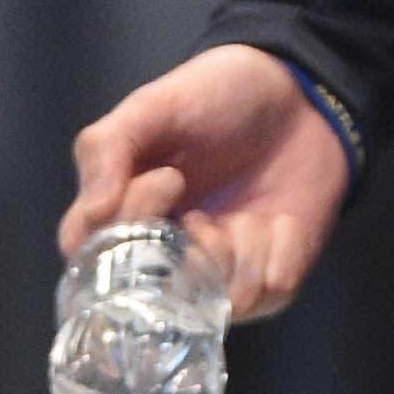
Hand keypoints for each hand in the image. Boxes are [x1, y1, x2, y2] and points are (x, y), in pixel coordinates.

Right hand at [62, 42, 352, 322]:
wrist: (301, 89)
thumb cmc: (218, 95)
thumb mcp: (153, 106)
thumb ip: (106, 149)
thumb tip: (92, 212)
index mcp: (124, 221)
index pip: (95, 262)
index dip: (128, 228)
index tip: (169, 177)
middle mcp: (167, 259)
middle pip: (152, 296)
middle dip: (184, 250)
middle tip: (205, 203)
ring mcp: (221, 271)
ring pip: (210, 304)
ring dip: (232, 253)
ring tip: (246, 214)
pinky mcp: (273, 273)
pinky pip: (269, 292)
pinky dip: (278, 253)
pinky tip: (282, 221)